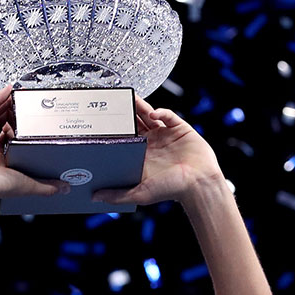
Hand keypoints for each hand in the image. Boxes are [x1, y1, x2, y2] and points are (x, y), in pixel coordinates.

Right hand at [0, 83, 67, 204]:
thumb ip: (47, 186)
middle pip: (0, 124)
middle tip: (24, 102)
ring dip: (5, 104)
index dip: (19, 127)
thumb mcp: (28, 185)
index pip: (8, 139)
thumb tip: (65, 188)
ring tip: (17, 94)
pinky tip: (6, 91)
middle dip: (12, 113)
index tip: (30, 119)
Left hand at [92, 95, 224, 206]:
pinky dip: (161, 112)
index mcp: (142, 156)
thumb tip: (95, 197)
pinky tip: (154, 113)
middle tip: (114, 102)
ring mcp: (166, 135)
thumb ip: (117, 195)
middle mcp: (153, 144)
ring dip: (140, 106)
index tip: (102, 122)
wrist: (198, 184)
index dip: (115, 129)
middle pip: (135, 123)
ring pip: (150, 115)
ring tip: (129, 97)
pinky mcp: (180, 129)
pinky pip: (169, 115)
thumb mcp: (140, 193)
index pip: (124, 138)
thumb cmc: (172, 190)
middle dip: (125, 112)